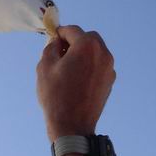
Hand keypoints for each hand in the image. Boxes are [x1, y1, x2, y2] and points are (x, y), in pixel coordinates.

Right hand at [36, 25, 116, 141]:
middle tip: (60, 52)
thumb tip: (57, 42)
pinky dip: (89, 65)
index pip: (72, 30)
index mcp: (87, 46)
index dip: (59, 33)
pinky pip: (99, 65)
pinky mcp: (110, 81)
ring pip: (95, 51)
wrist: (73, 125)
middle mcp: (103, 53)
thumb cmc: (56, 94)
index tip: (51, 39)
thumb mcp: (45, 66)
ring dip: (83, 53)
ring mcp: (109, 68)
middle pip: (88, 38)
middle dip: (74, 41)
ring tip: (67, 67)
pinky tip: (77, 78)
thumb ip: (51, 47)